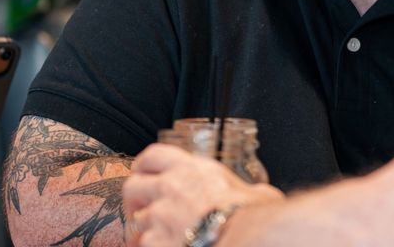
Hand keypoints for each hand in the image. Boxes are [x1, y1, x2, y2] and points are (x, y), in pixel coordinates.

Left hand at [123, 143, 283, 246]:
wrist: (242, 236)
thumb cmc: (251, 216)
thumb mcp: (255, 191)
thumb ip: (248, 189)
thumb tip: (260, 194)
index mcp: (193, 169)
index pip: (153, 155)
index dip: (143, 166)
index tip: (143, 173)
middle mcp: (170, 187)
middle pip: (132, 185)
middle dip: (134, 200)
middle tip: (142, 209)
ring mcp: (160, 215)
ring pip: (136, 220)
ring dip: (145, 229)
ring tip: (159, 236)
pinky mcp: (154, 240)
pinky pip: (144, 244)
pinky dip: (153, 246)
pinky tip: (165, 246)